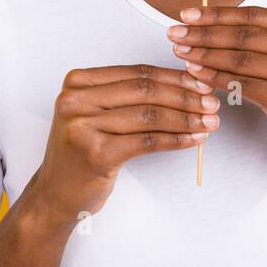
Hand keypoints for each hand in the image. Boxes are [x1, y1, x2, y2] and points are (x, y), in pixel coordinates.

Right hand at [30, 64, 220, 224]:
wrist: (55, 194)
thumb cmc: (82, 152)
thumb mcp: (98, 114)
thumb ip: (130, 96)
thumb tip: (185, 83)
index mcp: (78, 81)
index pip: (137, 72)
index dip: (174, 76)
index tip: (201, 82)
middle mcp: (76, 99)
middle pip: (145, 91)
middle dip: (185, 96)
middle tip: (211, 103)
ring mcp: (82, 125)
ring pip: (149, 115)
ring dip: (185, 118)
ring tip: (208, 122)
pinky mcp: (95, 153)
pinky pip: (147, 141)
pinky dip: (175, 139)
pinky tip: (193, 139)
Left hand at [167, 6, 266, 178]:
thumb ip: (266, 40)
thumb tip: (212, 21)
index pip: (257, 15)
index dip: (219, 14)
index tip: (189, 14)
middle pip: (247, 35)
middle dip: (206, 33)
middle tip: (176, 32)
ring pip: (242, 58)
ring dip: (205, 54)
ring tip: (180, 51)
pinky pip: (243, 84)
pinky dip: (215, 77)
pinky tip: (195, 74)